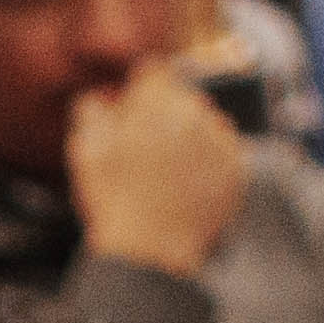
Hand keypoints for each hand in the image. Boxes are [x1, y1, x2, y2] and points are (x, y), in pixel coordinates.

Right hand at [67, 60, 255, 275]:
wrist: (150, 251)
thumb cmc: (114, 202)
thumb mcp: (86, 150)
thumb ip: (93, 110)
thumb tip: (104, 96)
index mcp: (157, 101)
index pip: (154, 71)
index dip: (141, 89)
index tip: (134, 108)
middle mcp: (195, 111)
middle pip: (182, 96)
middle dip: (165, 114)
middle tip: (146, 150)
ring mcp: (220, 139)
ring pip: (205, 121)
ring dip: (189, 135)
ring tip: (168, 171)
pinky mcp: (236, 166)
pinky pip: (224, 149)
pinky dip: (209, 160)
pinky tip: (187, 182)